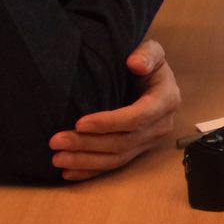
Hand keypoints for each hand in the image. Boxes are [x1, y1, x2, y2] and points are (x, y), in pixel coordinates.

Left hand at [48, 39, 180, 181]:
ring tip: (57, 158)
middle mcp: (162, 124)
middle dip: (89, 144)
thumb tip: (135, 64)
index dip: (109, 123)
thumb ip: (146, 54)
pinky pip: (115, 165)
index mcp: (166, 99)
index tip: (79, 123)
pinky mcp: (138, 150)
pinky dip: (91, 171)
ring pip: (118, 158)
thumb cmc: (145, 61)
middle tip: (56, 142)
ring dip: (86, 161)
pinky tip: (68, 173)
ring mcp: (150, 140)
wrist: (147, 74)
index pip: (139, 117)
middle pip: (124, 142)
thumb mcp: (150, 50)